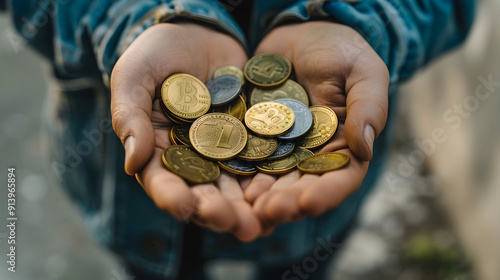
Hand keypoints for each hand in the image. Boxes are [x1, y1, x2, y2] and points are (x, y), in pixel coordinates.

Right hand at [110, 23, 260, 240]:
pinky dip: (273, 177)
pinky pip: (264, 160)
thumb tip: (133, 162)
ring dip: (250, 206)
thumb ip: (130, 116)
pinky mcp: (253, 138)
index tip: (184, 206)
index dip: (171, 195)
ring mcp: (225, 151)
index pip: (162, 180)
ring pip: (237, 186)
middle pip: (204, 193)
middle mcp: (193, 159)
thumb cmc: (157, 52)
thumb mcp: (135, 76)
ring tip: (264, 220)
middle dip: (219, 211)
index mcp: (159, 151)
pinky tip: (286, 191)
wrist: (200, 30)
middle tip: (236, 224)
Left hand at [244, 22, 388, 233]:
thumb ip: (368, 107)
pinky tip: (226, 182)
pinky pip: (246, 156)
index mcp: (345, 145)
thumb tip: (365, 148)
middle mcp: (313, 154)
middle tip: (266, 212)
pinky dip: (238, 171)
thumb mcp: (363, 72)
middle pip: (302, 186)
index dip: (326, 193)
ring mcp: (282, 148)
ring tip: (245, 205)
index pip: (341, 177)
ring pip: (272, 179)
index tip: (307, 203)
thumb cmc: (340, 49)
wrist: (301, 32)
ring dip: (260, 195)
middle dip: (286, 202)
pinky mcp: (255, 136)